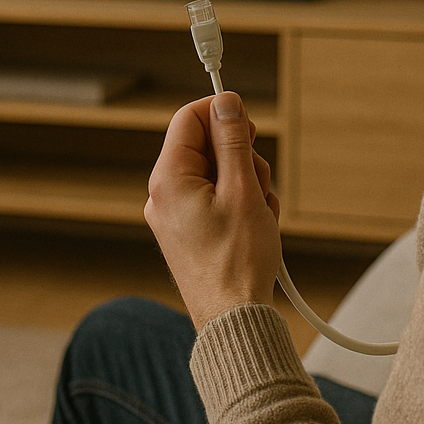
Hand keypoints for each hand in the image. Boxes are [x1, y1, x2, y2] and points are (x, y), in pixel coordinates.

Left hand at [144, 92, 280, 330]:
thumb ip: (233, 141)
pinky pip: (216, 199)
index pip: (188, 119)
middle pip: (205, 146)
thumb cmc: (237, 263)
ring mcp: (175, 215)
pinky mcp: (190, 231)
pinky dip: (240, 205)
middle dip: (240, 158)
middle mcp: (163, 194)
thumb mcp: (243, 191)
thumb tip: (226, 103)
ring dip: (246, 184)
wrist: (235, 320)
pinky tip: (255, 226)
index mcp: (168, 179)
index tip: (249, 125)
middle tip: (259, 184)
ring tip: (259, 214)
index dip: (220, 114)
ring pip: (217, 173)